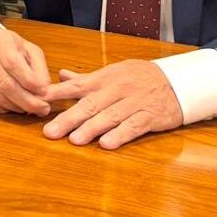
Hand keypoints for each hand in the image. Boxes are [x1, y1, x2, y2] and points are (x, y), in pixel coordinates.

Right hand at [0, 25, 50, 116]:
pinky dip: (6, 110)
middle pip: (5, 84)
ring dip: (18, 107)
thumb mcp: (27, 48)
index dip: (30, 81)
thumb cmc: (6, 46)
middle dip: (28, 100)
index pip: (13, 64)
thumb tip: (45, 90)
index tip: (45, 92)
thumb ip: (39, 67)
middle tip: (43, 108)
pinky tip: (16, 107)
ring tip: (32, 108)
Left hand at [41, 60, 183, 149]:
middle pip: (90, 105)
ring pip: (109, 117)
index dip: (56, 93)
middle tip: (50, 131)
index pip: (76, 86)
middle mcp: (116, 90)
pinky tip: (107, 144)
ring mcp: (133, 103)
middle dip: (69, 119)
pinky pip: (133, 126)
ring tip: (74, 140)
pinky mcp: (150, 116)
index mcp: (104, 78)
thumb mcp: (113, 72)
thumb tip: (61, 74)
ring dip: (91, 129)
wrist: (177, 80)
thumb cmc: (140, 77)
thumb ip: (86, 78)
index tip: (38, 100)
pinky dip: (120, 135)